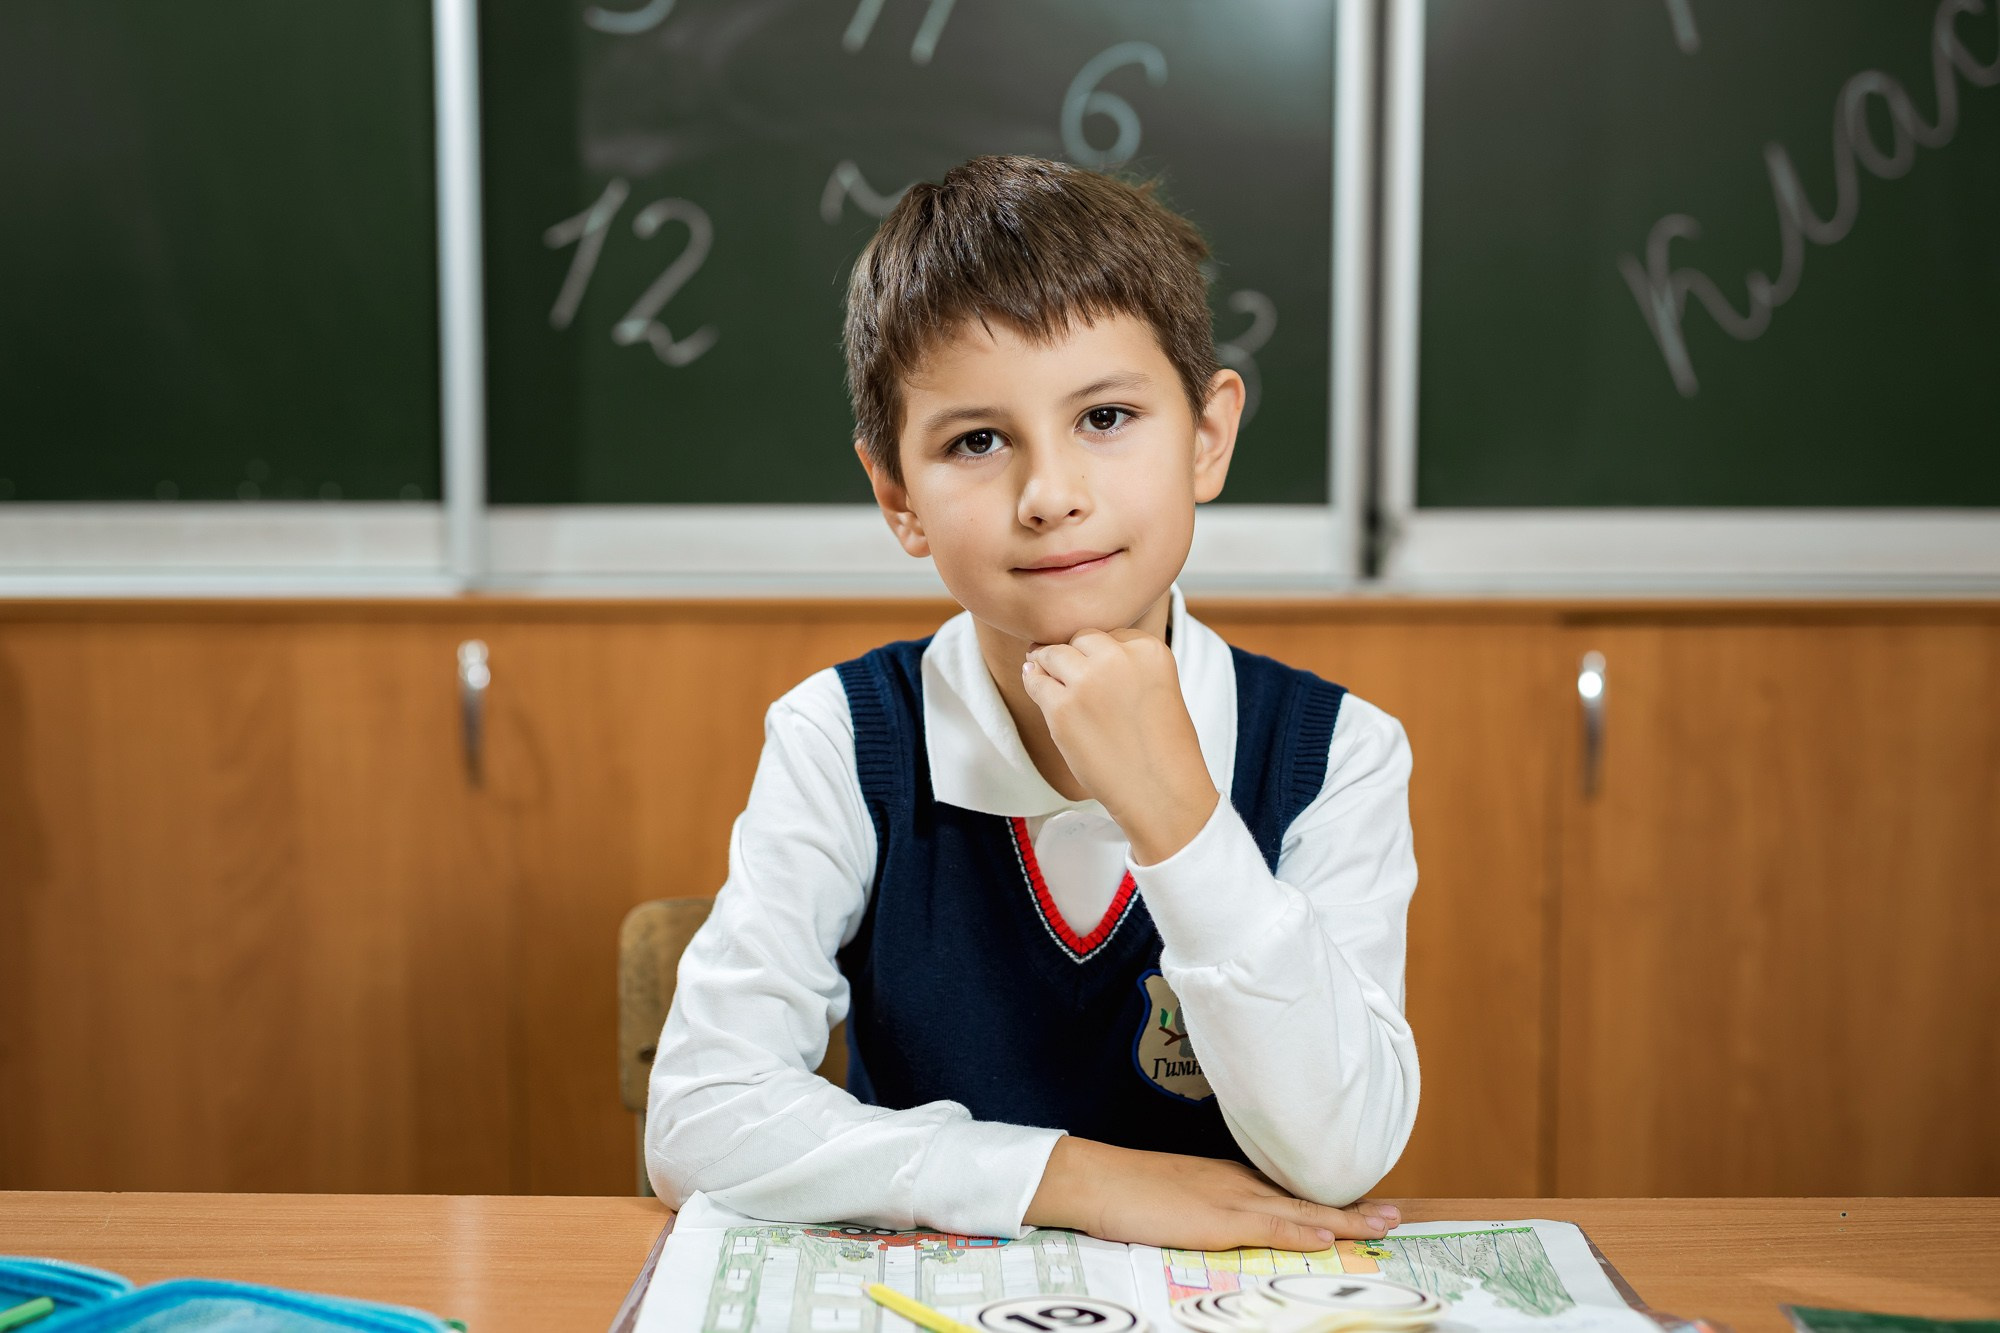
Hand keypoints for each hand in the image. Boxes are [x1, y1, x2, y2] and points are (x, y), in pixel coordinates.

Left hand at [1021, 629, 1218, 863]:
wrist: (1160, 792)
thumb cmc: (1162, 747)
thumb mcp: (1159, 688)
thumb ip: (1126, 665)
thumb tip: (1070, 649)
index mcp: (1150, 650)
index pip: (1111, 633)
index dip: (1101, 653)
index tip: (1102, 673)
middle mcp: (1118, 659)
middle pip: (1080, 637)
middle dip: (1075, 654)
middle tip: (1074, 677)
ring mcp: (1086, 682)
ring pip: (1053, 653)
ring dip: (1048, 663)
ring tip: (1050, 677)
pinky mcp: (1062, 709)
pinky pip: (1035, 681)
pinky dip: (1034, 684)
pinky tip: (1040, 690)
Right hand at [1024, 1137, 1400, 1250]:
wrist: (1093, 1177)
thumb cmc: (1125, 1189)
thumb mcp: (1175, 1194)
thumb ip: (1205, 1203)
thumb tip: (1224, 1219)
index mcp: (1227, 1178)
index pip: (1288, 1187)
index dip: (1328, 1197)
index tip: (1363, 1202)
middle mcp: (1237, 1183)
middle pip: (1304, 1194)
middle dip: (1352, 1206)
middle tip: (1394, 1213)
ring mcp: (1228, 1198)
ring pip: (1299, 1207)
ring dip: (1345, 1218)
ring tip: (1384, 1223)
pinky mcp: (1214, 1218)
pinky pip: (1267, 1225)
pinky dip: (1300, 1228)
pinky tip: (1327, 1235)